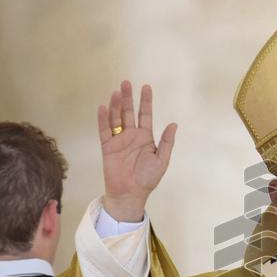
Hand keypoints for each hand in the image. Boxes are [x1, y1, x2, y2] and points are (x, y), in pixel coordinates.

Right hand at [98, 80, 176, 221]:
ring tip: (116, 92)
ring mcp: (119, 140)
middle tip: (126, 82)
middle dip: (128, 97)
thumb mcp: (162, 160)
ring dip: (115, 105)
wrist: (131, 193)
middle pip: (129, 112)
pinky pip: (104, 131)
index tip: (146, 86)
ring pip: (116, 118)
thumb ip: (166, 142)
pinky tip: (103, 107)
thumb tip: (173, 124)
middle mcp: (131, 136)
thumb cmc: (148, 178)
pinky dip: (103, 119)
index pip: (145, 115)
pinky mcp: (107, 147)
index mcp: (145, 137)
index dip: (145, 101)